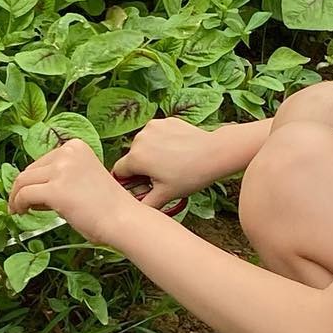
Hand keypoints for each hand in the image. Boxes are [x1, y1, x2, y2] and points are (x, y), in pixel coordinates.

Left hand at [9, 140, 142, 247]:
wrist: (123, 220)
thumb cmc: (107, 206)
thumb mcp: (82, 179)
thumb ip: (60, 177)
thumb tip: (30, 189)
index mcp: (76, 146)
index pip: (44, 160)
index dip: (34, 178)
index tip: (29, 193)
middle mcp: (68, 152)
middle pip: (31, 169)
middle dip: (22, 187)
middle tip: (20, 204)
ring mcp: (61, 170)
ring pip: (23, 181)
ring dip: (16, 196)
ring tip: (18, 210)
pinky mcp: (55, 189)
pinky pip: (24, 195)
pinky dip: (18, 204)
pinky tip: (21, 212)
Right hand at [113, 119, 229, 209]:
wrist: (214, 153)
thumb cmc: (190, 175)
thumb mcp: (166, 195)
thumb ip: (144, 205)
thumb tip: (134, 213)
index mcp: (135, 158)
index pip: (119, 171)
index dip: (129, 181)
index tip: (142, 185)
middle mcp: (139, 139)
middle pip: (132, 157)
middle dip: (142, 167)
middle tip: (162, 176)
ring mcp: (152, 127)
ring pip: (144, 144)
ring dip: (151, 153)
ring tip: (171, 162)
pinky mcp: (164, 120)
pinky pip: (156, 133)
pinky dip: (162, 141)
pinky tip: (176, 150)